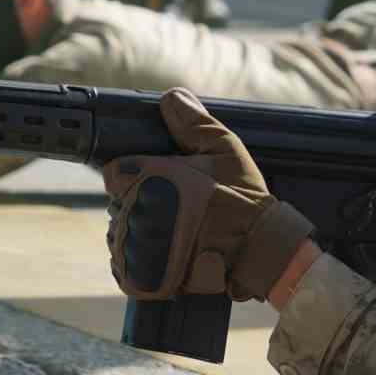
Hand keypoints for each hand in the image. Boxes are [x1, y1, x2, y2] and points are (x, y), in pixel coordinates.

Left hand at [102, 88, 313, 300]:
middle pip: (118, 202)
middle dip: (142, 200)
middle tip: (178, 206)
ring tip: (177, 231)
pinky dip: (140, 261)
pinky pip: (124, 264)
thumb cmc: (244, 200)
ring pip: (120, 232)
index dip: (137, 174)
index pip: (116, 172)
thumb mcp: (225, 150)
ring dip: (141, 230)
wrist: (259, 251)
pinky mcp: (139, 277)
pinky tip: (168, 253)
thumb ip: (193, 123)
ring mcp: (135, 248)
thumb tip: (171, 97)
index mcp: (150, 178)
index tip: (161, 180)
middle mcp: (136, 213)